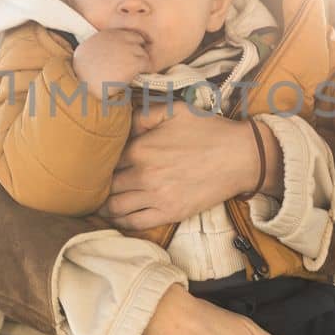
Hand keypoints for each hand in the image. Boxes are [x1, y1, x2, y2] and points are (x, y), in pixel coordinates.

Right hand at [73, 30, 151, 94]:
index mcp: (108, 34)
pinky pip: (147, 64)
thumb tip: (109, 53)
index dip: (131, 44)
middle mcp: (120, 39)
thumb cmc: (82, 71)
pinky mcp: (134, 63)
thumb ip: (101, 46)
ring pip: (143, 53)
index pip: (128, 34)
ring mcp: (128, 50)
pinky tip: (139, 76)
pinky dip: (146, 70)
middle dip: (137, 52)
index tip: (130, 53)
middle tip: (133, 63)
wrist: (82, 83)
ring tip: (136, 71)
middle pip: (138, 42)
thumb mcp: (87, 50)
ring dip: (141, 61)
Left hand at [97, 106, 275, 229]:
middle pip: (107, 186)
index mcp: (140, 149)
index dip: (101, 163)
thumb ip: (143, 114)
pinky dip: (121, 222)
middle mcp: (144, 175)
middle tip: (94, 187)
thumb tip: (121, 122)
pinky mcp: (170, 213)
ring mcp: (156, 197)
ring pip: (115, 207)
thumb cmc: (208, 130)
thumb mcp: (175, 110)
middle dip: (99, 186)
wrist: (241, 156)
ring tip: (101, 204)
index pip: (106, 160)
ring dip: (105, 206)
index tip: (98, 165)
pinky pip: (135, 223)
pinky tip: (118, 218)